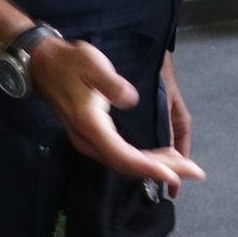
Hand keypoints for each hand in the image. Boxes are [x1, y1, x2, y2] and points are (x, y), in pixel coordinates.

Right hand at [32, 38, 205, 195]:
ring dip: (154, 167)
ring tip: (183, 167)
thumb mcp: (92, 64)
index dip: (149, 167)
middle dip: (162, 170)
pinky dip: (143, 160)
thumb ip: (111, 83)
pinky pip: (120, 156)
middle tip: (194, 172)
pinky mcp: (92, 137)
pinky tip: (159, 157)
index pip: (123, 155)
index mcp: (90, 125)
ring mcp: (89, 141)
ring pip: (124, 163)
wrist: (43, 64)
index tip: (174, 174)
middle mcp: (89, 141)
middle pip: (127, 165)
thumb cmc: (70, 62)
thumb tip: (132, 99)